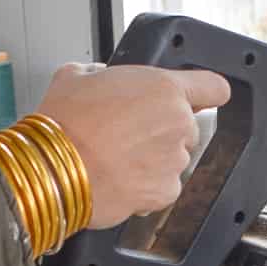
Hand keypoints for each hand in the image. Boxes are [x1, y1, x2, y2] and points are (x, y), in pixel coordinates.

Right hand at [37, 62, 231, 228]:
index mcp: (164, 88)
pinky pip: (162, 187)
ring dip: (152, 160)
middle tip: (127, 134)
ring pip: (172, 158)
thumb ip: (100, 74)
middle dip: (161, 131)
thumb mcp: (75, 76)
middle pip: (184, 127)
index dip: (207, 92)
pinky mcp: (166, 191)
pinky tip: (120, 178)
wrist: (53, 169)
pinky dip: (146, 187)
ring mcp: (175, 160)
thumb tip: (99, 78)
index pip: (212, 86)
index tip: (203, 98)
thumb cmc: (64, 124)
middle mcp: (178, 123)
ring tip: (116, 159)